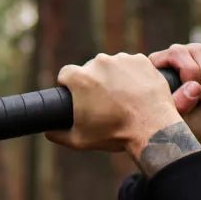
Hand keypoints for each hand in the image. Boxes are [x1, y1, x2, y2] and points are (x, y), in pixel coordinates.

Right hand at [47, 52, 181, 154]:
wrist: (152, 128)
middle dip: (94, 82)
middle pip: (89, 69)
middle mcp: (99, 63)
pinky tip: (136, 92)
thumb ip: (58, 134)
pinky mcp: (141, 60)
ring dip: (114, 77)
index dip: (69, 85)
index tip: (77, 96)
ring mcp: (122, 59)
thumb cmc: (114, 134)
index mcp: (80, 78)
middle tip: (104, 102)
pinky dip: (132, 75)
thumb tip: (48, 132)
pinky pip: (131, 65)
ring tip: (123, 99)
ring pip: (112, 66)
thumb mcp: (80, 140)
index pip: (65, 74)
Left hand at [149, 41, 200, 149]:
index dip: (191, 71)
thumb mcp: (174, 116)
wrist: (199, 132)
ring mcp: (196, 56)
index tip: (197, 94)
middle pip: (198, 50)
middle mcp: (176, 57)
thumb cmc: (180, 125)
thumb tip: (194, 86)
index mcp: (158, 65)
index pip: (176, 53)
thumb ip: (178, 102)